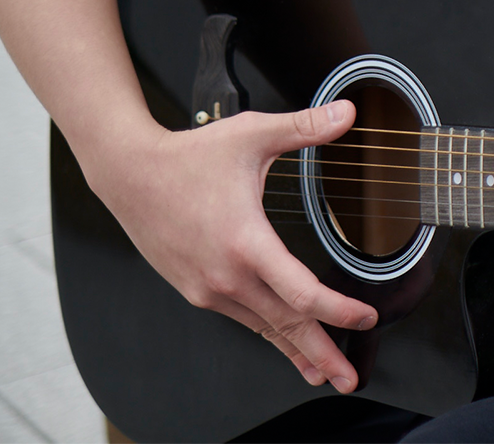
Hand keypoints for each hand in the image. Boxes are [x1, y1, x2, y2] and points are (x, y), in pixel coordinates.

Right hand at [91, 100, 378, 390]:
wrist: (128, 174)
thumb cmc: (187, 157)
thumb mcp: (253, 134)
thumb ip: (305, 127)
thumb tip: (348, 113)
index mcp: (246, 243)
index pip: (301, 292)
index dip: (338, 311)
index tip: (365, 319)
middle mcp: (226, 275)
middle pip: (285, 325)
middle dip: (321, 355)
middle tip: (348, 381)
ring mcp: (208, 288)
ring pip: (263, 327)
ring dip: (295, 350)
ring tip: (322, 371)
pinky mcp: (196, 289)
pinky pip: (243, 318)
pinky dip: (269, 332)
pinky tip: (284, 340)